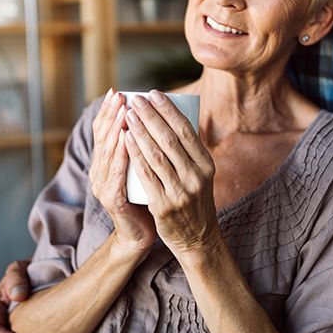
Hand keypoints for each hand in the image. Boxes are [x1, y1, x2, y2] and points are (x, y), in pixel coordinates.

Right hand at [90, 89, 156, 253]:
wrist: (142, 234)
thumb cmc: (147, 196)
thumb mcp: (142, 167)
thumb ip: (142, 147)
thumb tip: (158, 117)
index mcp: (105, 162)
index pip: (103, 131)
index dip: (108, 111)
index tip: (118, 91)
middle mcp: (99, 171)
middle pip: (103, 137)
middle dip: (112, 114)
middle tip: (120, 95)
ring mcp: (103, 186)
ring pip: (109, 152)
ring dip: (116, 128)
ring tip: (125, 110)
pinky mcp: (113, 200)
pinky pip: (117, 174)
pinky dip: (121, 154)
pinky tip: (127, 139)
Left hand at [124, 90, 221, 257]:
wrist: (197, 239)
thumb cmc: (194, 199)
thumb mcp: (200, 174)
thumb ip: (189, 152)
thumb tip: (170, 117)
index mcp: (206, 164)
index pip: (186, 130)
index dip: (169, 110)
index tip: (154, 93)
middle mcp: (196, 176)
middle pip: (170, 139)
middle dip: (151, 116)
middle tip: (135, 100)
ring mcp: (180, 192)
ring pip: (156, 155)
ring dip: (140, 131)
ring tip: (127, 114)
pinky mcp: (163, 206)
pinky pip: (146, 175)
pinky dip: (135, 154)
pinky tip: (126, 139)